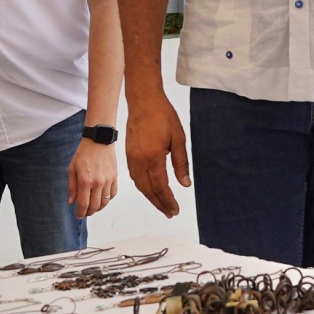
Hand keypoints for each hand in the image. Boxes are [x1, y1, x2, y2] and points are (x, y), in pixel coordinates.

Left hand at [69, 136, 117, 218]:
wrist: (99, 140)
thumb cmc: (84, 152)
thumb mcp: (72, 168)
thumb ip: (72, 186)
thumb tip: (71, 202)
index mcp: (85, 181)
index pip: (83, 204)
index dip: (80, 213)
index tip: (78, 215)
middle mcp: (98, 182)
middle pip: (95, 206)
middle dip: (89, 212)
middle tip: (85, 213)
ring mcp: (108, 180)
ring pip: (105, 202)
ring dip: (98, 208)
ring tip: (93, 207)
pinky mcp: (115, 177)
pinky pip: (113, 194)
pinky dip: (107, 200)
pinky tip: (102, 199)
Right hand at [125, 87, 188, 216]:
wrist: (144, 100)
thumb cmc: (162, 115)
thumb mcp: (179, 139)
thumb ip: (181, 163)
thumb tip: (185, 184)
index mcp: (153, 157)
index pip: (161, 187)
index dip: (168, 201)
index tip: (175, 210)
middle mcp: (139, 160)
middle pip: (148, 190)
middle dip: (159, 203)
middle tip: (170, 213)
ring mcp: (131, 158)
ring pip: (140, 185)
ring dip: (150, 197)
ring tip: (161, 205)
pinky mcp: (128, 154)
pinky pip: (134, 176)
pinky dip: (143, 187)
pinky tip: (150, 189)